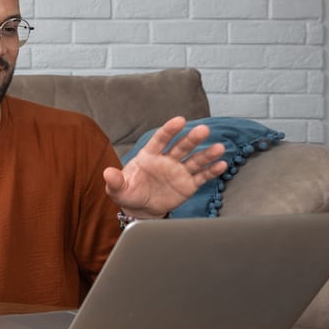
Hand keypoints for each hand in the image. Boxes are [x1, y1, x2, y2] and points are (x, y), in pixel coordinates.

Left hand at [103, 116, 226, 218]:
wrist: (140, 209)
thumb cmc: (128, 193)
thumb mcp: (118, 189)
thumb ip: (115, 181)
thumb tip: (107, 173)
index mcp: (149, 156)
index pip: (160, 139)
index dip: (169, 130)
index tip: (179, 120)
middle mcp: (167, 160)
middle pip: (181, 146)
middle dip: (192, 138)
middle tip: (203, 130)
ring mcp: (179, 171)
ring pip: (194, 160)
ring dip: (207, 154)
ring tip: (219, 148)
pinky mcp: (188, 185)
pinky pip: (201, 176)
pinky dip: (211, 171)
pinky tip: (222, 164)